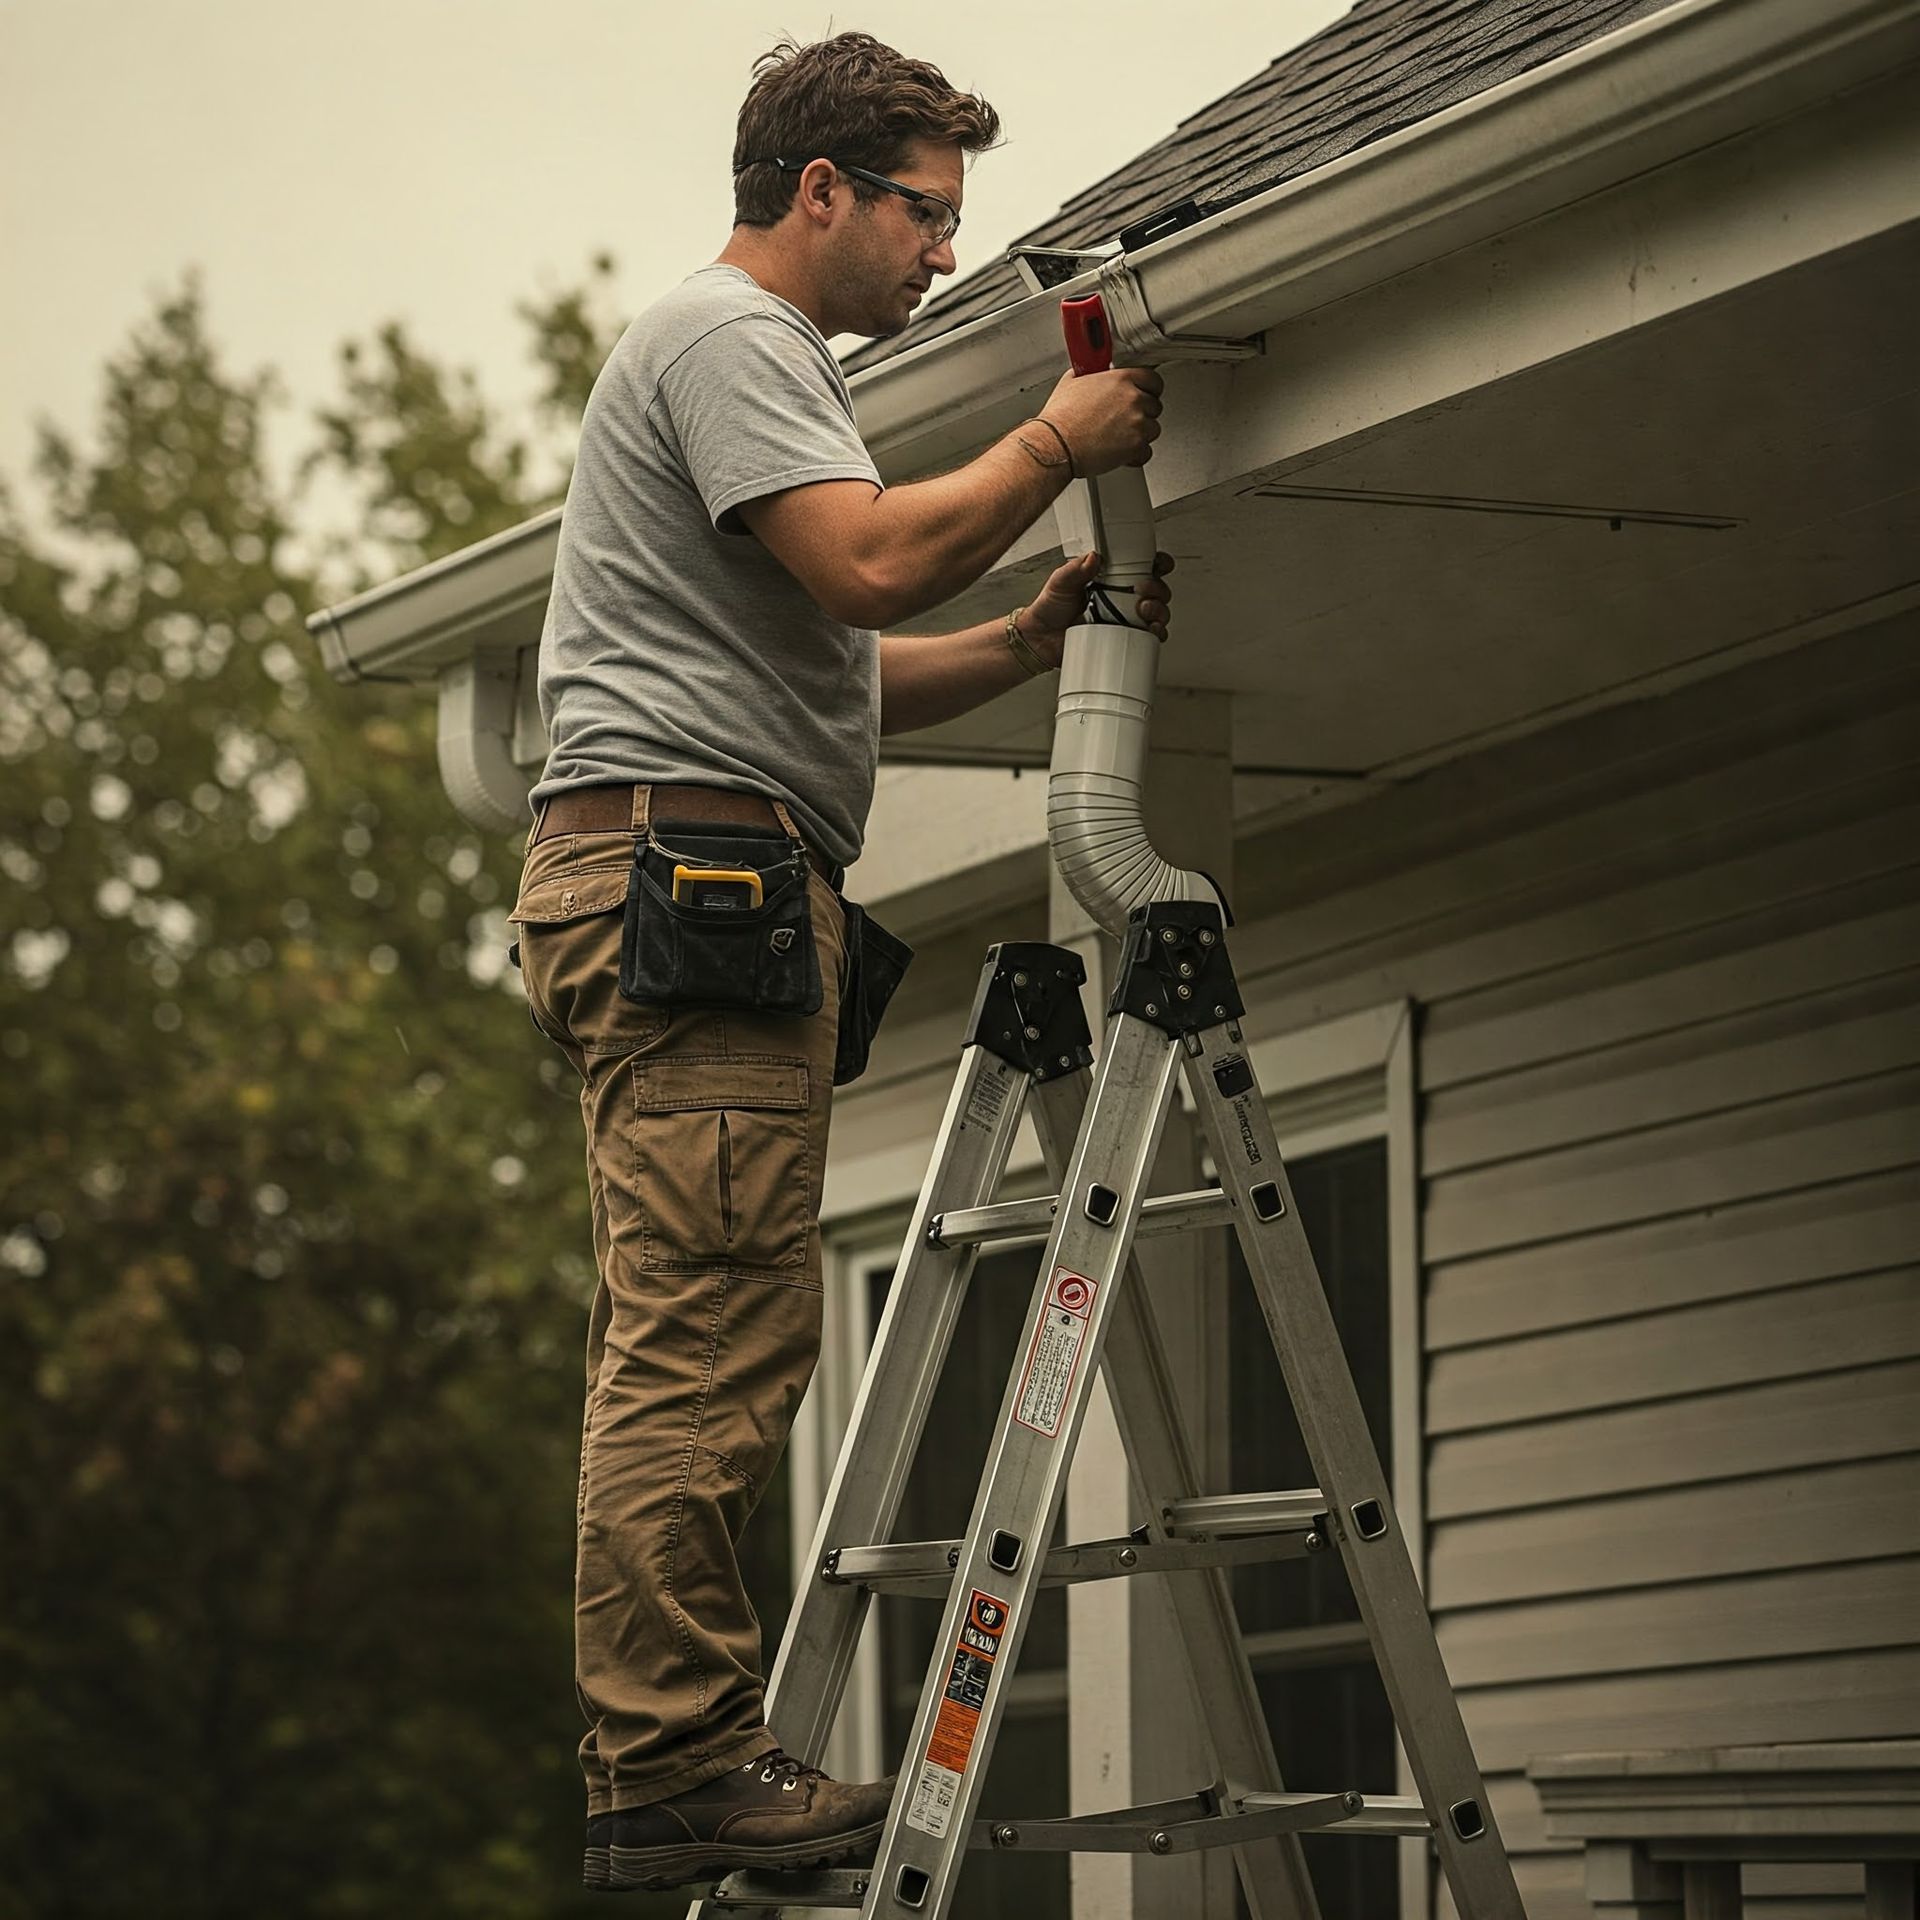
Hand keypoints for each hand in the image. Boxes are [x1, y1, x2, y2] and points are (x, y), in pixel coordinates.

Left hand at [1019, 550, 1175, 663]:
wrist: (1040, 639)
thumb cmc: (1050, 609)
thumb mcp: (1061, 581)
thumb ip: (1076, 568)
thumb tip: (1094, 557)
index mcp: (1112, 578)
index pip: (1143, 566)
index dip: (1157, 563)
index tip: (1158, 563)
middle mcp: (1123, 597)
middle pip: (1156, 588)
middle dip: (1158, 587)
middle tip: (1142, 588)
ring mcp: (1125, 618)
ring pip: (1158, 611)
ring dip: (1159, 608)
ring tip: (1144, 608)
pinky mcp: (1124, 639)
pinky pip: (1149, 637)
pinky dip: (1157, 632)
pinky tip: (1151, 629)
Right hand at [1037, 365, 1163, 474]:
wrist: (1056, 445)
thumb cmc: (1061, 419)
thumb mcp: (1071, 382)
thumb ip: (1090, 375)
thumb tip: (1091, 374)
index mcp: (1121, 379)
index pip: (1153, 379)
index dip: (1149, 389)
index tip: (1145, 394)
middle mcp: (1133, 399)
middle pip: (1154, 405)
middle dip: (1142, 414)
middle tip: (1125, 421)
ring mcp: (1137, 423)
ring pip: (1152, 429)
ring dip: (1139, 435)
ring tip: (1119, 438)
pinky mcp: (1135, 446)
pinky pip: (1146, 452)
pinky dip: (1136, 455)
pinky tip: (1121, 453)